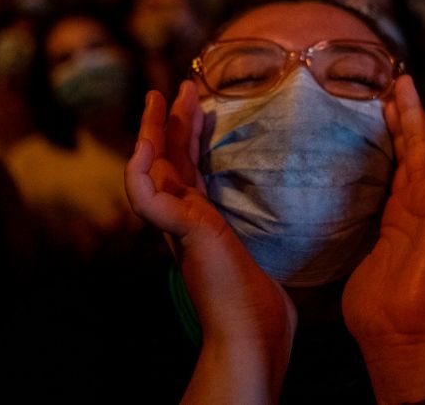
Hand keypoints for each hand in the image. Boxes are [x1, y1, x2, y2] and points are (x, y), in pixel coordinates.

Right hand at [124, 82, 295, 403]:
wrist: (252, 337)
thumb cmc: (260, 308)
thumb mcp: (260, 254)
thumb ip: (256, 233)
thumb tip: (284, 215)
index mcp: (200, 225)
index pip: (190, 170)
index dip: (191, 136)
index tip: (201, 105)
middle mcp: (183, 223)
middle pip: (168, 162)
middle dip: (171, 123)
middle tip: (178, 87)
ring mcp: (177, 228)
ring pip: (150, 170)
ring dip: (152, 133)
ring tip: (162, 98)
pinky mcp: (179, 231)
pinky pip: (145, 195)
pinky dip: (140, 170)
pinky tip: (147, 145)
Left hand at [343, 76, 424, 402]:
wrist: (403, 339)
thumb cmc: (379, 314)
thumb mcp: (359, 265)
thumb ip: (359, 242)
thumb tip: (330, 235)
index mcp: (401, 216)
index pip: (399, 164)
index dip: (394, 135)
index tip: (384, 108)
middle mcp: (422, 207)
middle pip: (419, 148)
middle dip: (412, 114)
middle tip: (403, 80)